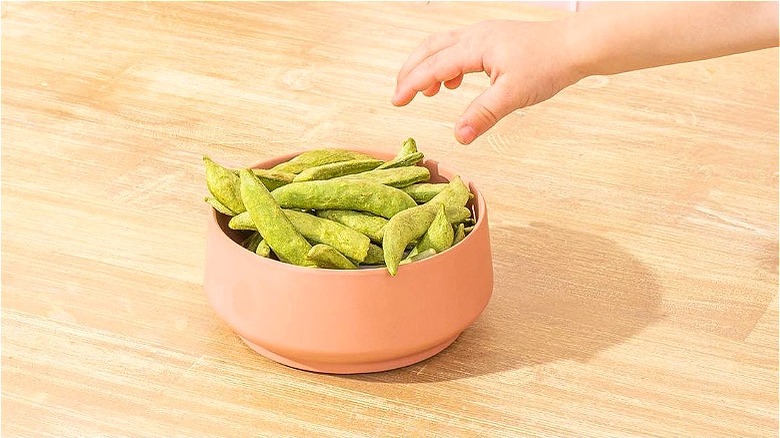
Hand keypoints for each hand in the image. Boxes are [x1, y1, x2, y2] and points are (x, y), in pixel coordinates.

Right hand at [392, 19, 582, 144]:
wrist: (575, 45)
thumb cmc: (548, 65)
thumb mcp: (513, 95)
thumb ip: (482, 115)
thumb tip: (458, 137)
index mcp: (475, 46)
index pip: (433, 66)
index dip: (411, 84)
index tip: (396, 102)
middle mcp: (475, 35)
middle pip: (430, 49)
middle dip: (411, 71)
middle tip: (399, 95)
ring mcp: (484, 34)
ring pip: (442, 46)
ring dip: (427, 66)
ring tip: (425, 93)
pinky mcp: (493, 39)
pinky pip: (458, 47)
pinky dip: (446, 64)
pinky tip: (453, 82)